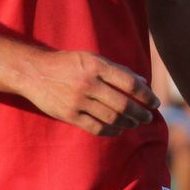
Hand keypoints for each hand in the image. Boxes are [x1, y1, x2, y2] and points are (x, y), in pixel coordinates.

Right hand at [20, 50, 158, 136]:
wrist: (34, 72)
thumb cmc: (67, 64)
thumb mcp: (91, 58)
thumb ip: (117, 70)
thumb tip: (143, 82)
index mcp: (96, 66)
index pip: (129, 83)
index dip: (146, 95)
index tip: (155, 102)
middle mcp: (88, 83)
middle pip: (122, 103)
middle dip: (140, 113)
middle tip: (148, 117)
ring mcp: (77, 100)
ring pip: (111, 118)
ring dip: (127, 123)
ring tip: (134, 123)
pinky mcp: (68, 115)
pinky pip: (96, 127)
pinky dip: (111, 131)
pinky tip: (118, 130)